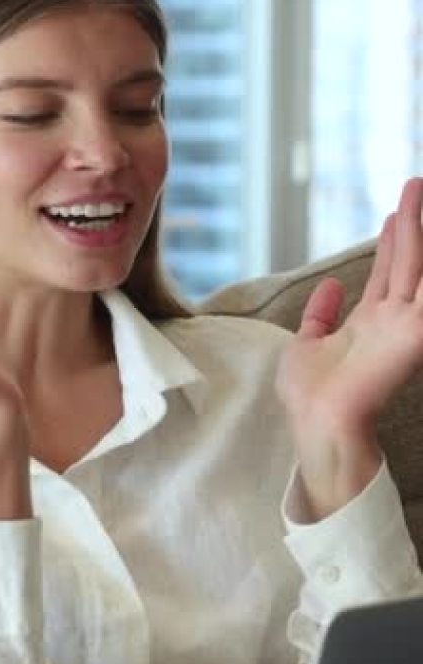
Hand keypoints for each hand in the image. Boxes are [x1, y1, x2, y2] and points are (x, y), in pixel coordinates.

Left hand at [276, 177, 422, 516]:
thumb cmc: (309, 395)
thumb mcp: (306, 344)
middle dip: (410, 223)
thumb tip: (328, 287)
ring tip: (416, 191)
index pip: (384, 273)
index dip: (391, 242)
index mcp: (367, 323)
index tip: (394, 213)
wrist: (316, 423)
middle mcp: (390, 320)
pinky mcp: (414, 333)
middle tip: (413, 184)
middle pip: (404, 261)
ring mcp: (404, 325)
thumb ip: (319, 315)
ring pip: (416, 267)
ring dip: (418, 231)